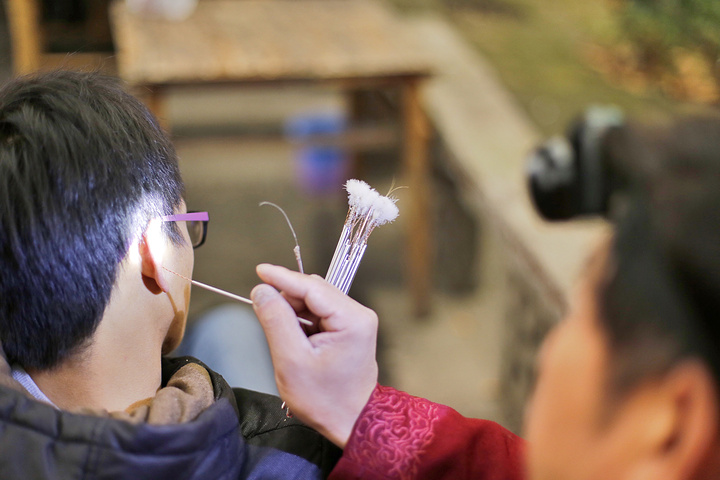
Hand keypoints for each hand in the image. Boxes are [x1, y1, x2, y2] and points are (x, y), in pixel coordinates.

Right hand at [251, 264, 378, 447]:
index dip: (283, 277)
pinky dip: (302, 319)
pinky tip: (293, 336)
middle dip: (287, 296)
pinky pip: (320, 313)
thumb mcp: (291, 361)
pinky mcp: (350, 329)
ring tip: (282, 335)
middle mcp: (359, 314)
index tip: (259, 270)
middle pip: (315, 291)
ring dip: (294, 310)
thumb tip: (262, 290)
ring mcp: (356, 321)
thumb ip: (276, 321)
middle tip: (262, 310)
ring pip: (316, 301)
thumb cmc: (323, 399)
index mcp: (352, 320)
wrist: (350, 422)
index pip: (312, 287)